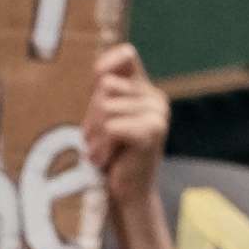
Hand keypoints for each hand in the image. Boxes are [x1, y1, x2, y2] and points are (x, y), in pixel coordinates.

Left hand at [84, 40, 168, 196]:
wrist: (129, 194)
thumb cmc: (113, 156)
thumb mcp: (104, 118)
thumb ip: (105, 93)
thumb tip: (101, 72)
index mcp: (146, 91)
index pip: (126, 55)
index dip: (105, 66)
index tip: (95, 88)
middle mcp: (156, 99)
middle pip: (106, 86)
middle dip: (92, 114)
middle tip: (96, 140)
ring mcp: (157, 114)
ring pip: (106, 106)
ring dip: (94, 134)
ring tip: (102, 152)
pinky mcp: (151, 132)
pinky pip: (112, 126)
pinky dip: (101, 145)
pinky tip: (106, 159)